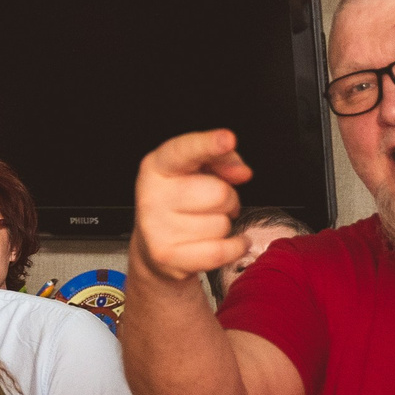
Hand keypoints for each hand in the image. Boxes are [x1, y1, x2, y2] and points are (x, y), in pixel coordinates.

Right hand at [129, 129, 254, 282]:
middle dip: (227, 199)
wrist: (155, 248)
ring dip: (223, 225)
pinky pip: (221, 251)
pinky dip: (234, 247)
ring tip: (204, 225)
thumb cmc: (182, 203)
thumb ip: (223, 160)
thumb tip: (241, 172)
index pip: (185, 151)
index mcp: (158, 166)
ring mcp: (157, 227)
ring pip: (222, 223)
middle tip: (212, 204)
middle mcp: (152, 195)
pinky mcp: (168, 255)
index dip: (208, 144)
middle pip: (219, 192)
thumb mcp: (198, 171)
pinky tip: (227, 243)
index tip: (227, 139)